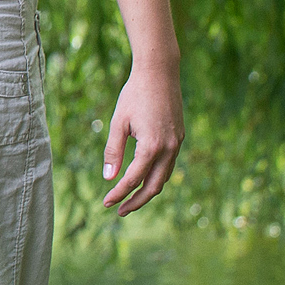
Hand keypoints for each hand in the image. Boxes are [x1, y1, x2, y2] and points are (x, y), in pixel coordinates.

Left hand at [101, 61, 183, 215]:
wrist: (160, 73)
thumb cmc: (134, 95)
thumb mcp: (118, 122)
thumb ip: (113, 151)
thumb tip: (108, 177)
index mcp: (152, 147)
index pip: (133, 179)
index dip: (119, 193)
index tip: (105, 203)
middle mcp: (169, 149)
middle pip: (153, 187)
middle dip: (136, 201)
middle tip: (119, 211)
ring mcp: (177, 144)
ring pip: (163, 178)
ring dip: (147, 191)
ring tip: (130, 199)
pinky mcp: (179, 138)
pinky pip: (168, 165)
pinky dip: (156, 176)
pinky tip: (143, 178)